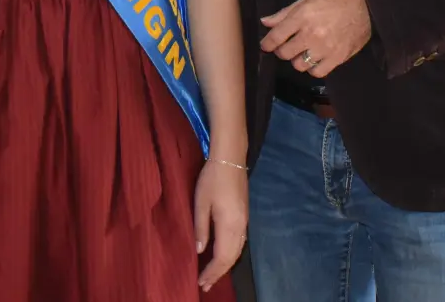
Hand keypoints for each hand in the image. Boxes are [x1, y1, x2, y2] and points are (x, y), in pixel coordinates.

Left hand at [193, 159, 248, 292]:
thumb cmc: (212, 179)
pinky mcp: (244, 216)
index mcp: (229, 225)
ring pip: (237, 251)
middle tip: (205, 285)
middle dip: (218, 273)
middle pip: (232, 258)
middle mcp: (240, 227)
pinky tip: (222, 257)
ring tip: (212, 276)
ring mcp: (244, 222)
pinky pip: (239, 244)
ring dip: (225, 266)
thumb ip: (201, 227)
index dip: (212, 272)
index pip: (221, 257)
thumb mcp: (201, 203)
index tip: (201, 282)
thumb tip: (200, 251)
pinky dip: (230, 255)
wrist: (230, 160)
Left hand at [259, 0, 372, 78]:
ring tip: (303, 52)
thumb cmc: (335, 0)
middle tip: (287, 46)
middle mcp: (311, 34)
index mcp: (302, 16)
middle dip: (282, 50)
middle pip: (284, 53)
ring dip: (297, 60)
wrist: (367, 7)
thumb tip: (265, 22)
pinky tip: (315, 59)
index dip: (267, 43)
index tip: (266, 45)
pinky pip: (317, 72)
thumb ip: (285, 13)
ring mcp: (325, 48)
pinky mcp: (337, 58)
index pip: (276, 36)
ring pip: (299, 65)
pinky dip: (313, 68)